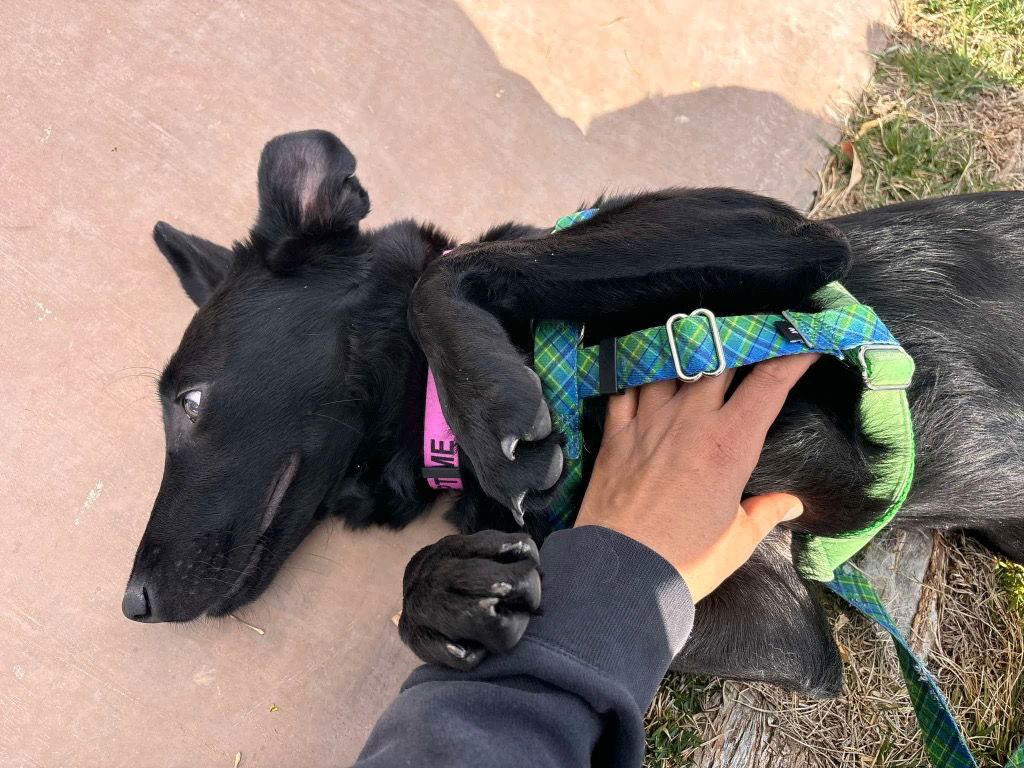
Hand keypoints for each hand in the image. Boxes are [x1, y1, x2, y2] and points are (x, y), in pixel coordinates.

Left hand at [575, 355, 816, 601]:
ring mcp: (649, 422)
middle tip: (748, 334)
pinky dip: (637, 374)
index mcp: (730, 444)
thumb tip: (791, 503)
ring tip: (696, 342)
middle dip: (737, 342)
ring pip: (670, 364)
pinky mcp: (617, 433)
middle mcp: (691, 421)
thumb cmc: (686, 559)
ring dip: (686, 351)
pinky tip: (644, 368)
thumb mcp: (738, 540)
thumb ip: (766, 512)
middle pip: (718, 360)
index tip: (805, 343)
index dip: (791, 357)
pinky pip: (626, 388)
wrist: (620, 572)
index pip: (769, 384)